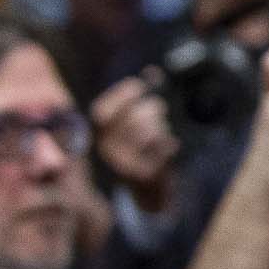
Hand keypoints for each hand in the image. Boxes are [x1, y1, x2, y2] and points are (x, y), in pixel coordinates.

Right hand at [90, 76, 182, 213]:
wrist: (148, 195)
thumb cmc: (142, 152)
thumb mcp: (132, 128)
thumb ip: (138, 101)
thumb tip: (153, 73)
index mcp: (97, 137)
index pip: (103, 112)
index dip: (123, 94)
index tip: (141, 85)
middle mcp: (105, 151)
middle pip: (133, 118)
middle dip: (152, 109)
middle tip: (160, 111)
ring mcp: (123, 165)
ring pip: (149, 132)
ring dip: (162, 127)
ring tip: (164, 131)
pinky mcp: (143, 175)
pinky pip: (164, 148)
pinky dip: (171, 144)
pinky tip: (171, 146)